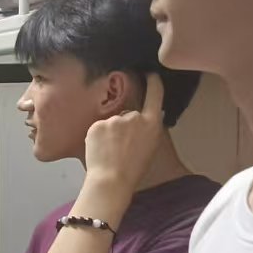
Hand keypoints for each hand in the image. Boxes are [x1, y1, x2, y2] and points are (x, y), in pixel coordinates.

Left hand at [85, 73, 164, 193]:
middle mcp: (134, 117)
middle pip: (129, 114)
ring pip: (113, 121)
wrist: (111, 179)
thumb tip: (146, 119)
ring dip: (111, 131)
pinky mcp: (97, 124)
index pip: (155, 95)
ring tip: (110, 150)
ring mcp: (114, 119)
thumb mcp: (150, 146)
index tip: (150, 74)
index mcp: (152, 123)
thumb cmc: (133, 169)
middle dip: (125, 126)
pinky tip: (100, 149)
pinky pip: (98, 127)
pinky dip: (98, 136)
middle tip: (121, 146)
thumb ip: (148, 129)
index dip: (153, 82)